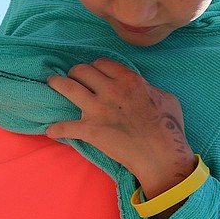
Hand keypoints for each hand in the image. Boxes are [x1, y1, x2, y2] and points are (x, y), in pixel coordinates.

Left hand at [45, 58, 196, 197]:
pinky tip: (50, 130)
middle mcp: (111, 90)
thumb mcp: (165, 98)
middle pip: (81, 70)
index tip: (91, 73)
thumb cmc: (169, 127)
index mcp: (129, 80)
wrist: (161, 155)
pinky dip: (56, 129)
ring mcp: (98, 109)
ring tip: (51, 83)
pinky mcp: (90, 130)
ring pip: (67, 87)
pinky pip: (65, 126)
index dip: (94, 67)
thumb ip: (148, 88)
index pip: (101, 63)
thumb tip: (141, 88)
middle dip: (74, 72)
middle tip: (72, 78)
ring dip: (56, 83)